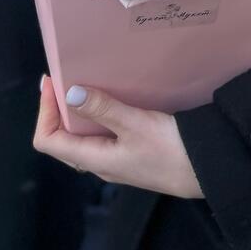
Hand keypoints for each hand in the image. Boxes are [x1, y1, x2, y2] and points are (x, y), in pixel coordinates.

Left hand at [33, 75, 204, 198]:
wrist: (206, 171)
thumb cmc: (171, 150)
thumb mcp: (136, 124)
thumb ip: (104, 109)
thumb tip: (69, 93)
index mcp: (94, 158)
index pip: (49, 140)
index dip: (44, 111)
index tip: (51, 82)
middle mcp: (100, 162)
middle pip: (63, 139)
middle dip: (57, 109)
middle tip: (64, 78)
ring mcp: (116, 160)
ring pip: (83, 137)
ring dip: (78, 111)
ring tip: (85, 84)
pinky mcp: (132, 153)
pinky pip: (103, 135)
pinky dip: (98, 116)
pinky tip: (113, 100)